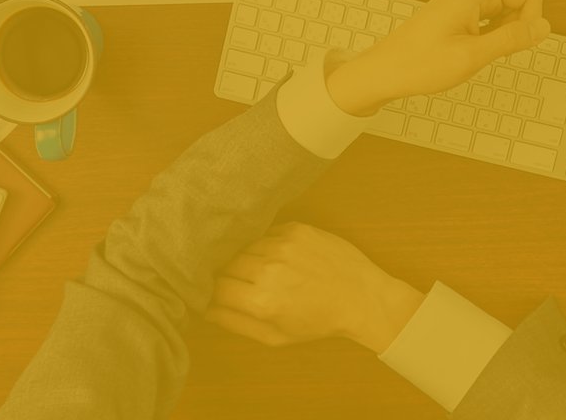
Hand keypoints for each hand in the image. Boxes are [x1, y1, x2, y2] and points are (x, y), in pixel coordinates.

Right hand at [204, 223, 424, 354]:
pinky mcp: (296, 228)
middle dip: (230, 275)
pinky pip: (265, 233)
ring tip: (267, 271)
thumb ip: (235, 323)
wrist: (361, 297)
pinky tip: (282, 258)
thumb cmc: (318, 322)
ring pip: (245, 247)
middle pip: (226, 264)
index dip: (214, 292)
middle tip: (246, 285)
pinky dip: (267, 245)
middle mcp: (268, 269)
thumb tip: (204, 310)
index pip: (215, 287)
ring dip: (249, 258)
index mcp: (261, 301)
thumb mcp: (275, 336)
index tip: (220, 294)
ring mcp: (283, 245)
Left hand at [326, 0, 565, 114]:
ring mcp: (471, 1)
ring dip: (512, 29)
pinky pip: (501, 17)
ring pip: (514, 7)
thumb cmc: (420, 63)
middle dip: (527, 18)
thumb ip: (511, 39)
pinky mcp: (468, 14)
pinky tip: (483, 49)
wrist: (385, 72)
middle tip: (502, 47)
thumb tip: (544, 27)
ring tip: (483, 50)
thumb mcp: (471, 56)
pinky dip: (502, 32)